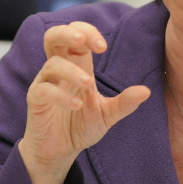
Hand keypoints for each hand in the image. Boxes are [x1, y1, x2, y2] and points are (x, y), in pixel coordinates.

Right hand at [18, 21, 150, 183]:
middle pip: (53, 36)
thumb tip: (146, 91)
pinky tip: (76, 105)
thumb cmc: (80, 125)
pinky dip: (61, 95)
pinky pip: (43, 90)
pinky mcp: (36, 101)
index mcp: (77, 65)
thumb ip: (124, 102)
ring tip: (88, 84)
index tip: (103, 47)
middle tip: (83, 41)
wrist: (61, 151)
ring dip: (71, 71)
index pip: (77, 34)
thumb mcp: (107, 114)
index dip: (88, 32)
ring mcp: (46, 83)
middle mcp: (60, 69)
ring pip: (51, 63)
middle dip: (68, 32)